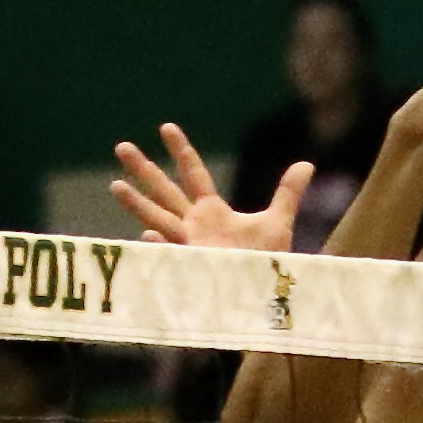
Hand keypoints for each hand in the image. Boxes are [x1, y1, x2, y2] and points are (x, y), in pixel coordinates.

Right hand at [111, 124, 314, 251]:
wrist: (264, 295)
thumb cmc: (266, 262)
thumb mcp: (278, 222)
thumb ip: (288, 193)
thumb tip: (307, 164)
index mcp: (211, 212)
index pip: (193, 173)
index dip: (181, 150)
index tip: (166, 127)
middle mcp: (194, 226)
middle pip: (164, 191)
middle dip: (144, 170)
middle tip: (121, 146)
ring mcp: (189, 246)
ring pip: (157, 220)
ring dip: (137, 205)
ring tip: (115, 186)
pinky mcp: (191, 266)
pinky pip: (171, 255)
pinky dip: (159, 247)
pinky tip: (146, 235)